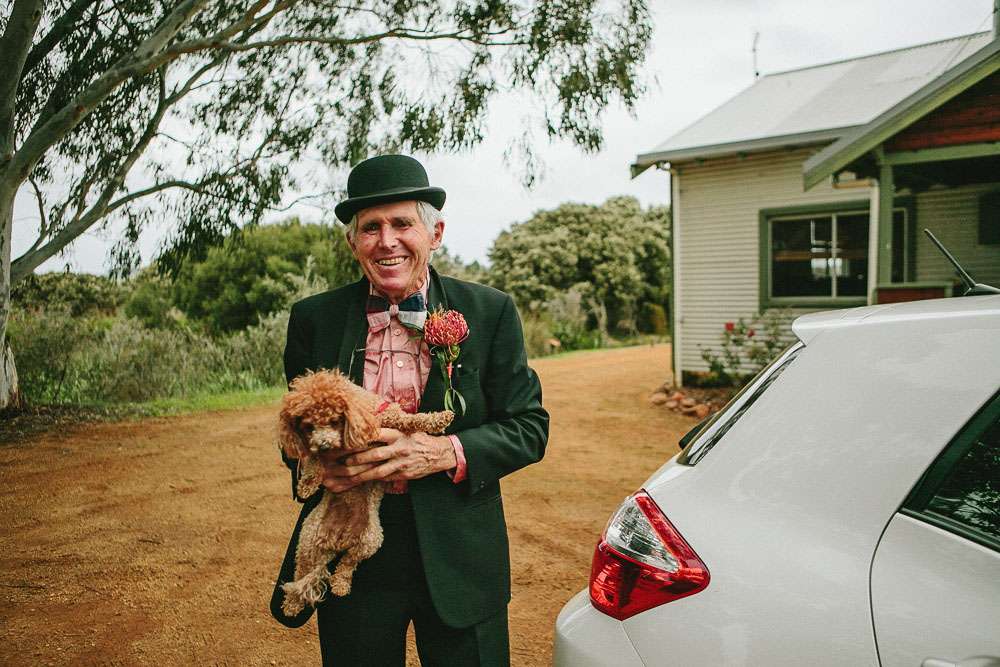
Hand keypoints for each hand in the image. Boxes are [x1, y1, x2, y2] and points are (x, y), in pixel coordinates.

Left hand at [321, 428, 455, 491]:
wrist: (438, 453)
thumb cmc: (418, 439)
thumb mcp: (407, 429)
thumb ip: (390, 429)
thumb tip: (370, 424)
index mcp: (399, 434)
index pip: (378, 434)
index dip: (362, 438)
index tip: (348, 440)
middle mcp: (399, 448)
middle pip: (375, 454)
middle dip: (357, 459)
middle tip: (344, 461)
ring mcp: (401, 463)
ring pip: (378, 470)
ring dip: (362, 473)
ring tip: (349, 474)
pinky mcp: (403, 474)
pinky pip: (385, 478)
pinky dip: (373, 478)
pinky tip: (362, 479)